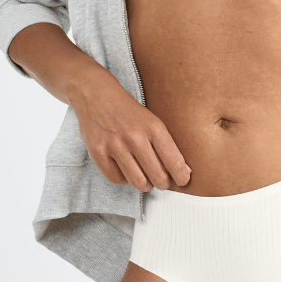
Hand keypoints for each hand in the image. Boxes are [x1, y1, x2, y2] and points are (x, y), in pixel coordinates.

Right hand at [68, 66, 190, 191]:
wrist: (96, 95)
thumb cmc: (128, 112)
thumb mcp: (152, 121)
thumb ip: (167, 145)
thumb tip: (184, 171)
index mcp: (154, 128)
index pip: (174, 162)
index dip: (182, 177)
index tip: (182, 181)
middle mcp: (135, 137)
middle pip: (158, 176)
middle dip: (163, 184)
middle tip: (162, 181)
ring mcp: (115, 145)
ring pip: (138, 181)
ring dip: (145, 185)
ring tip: (146, 180)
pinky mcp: (97, 152)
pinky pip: (116, 179)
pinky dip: (123, 180)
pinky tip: (126, 171)